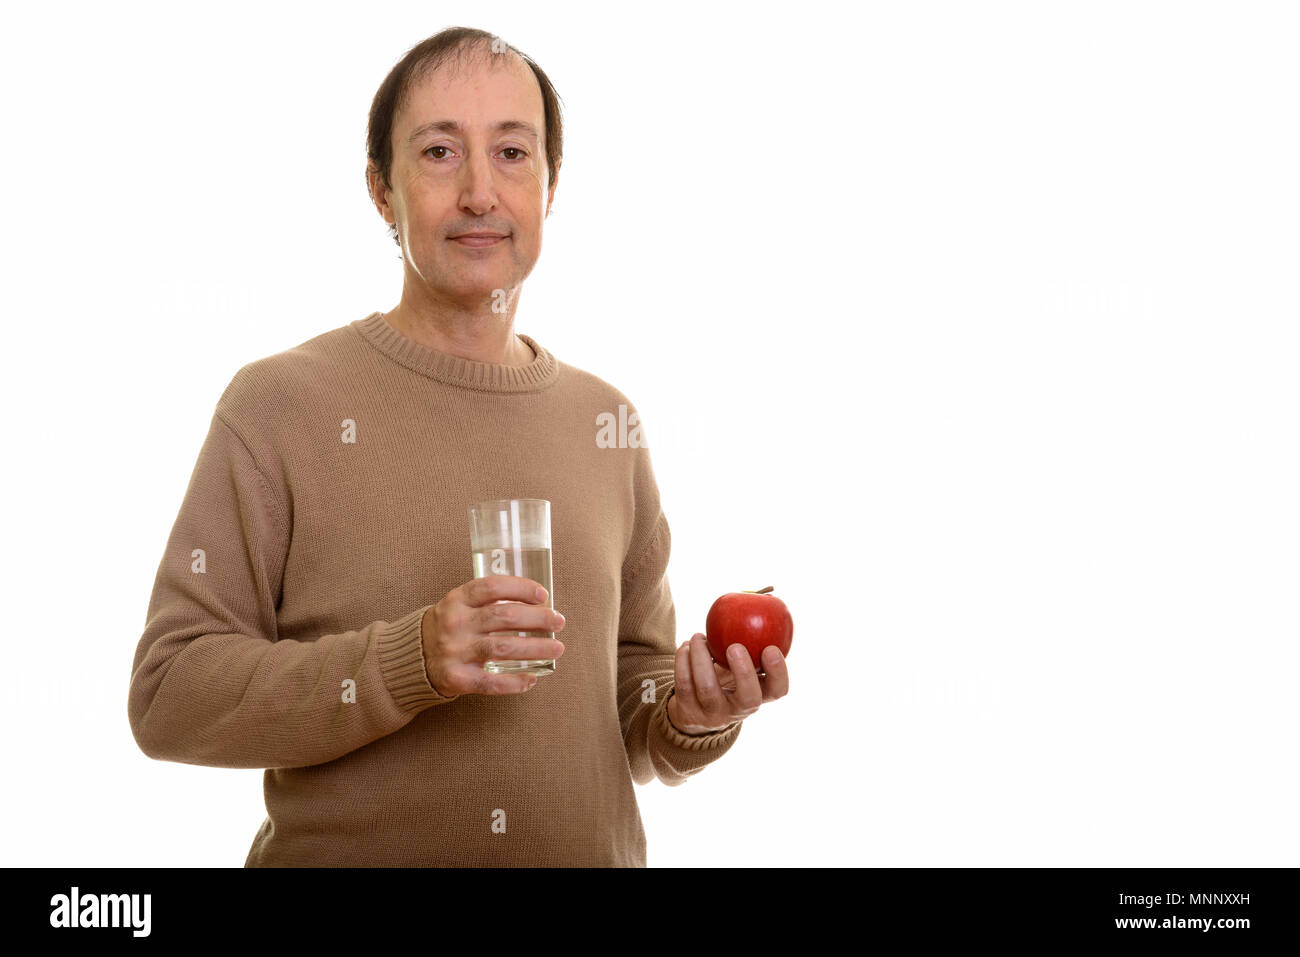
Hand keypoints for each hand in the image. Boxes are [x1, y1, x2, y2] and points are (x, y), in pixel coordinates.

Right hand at [420, 575, 565, 696]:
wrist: (411, 660)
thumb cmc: (448, 628)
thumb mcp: (458, 606)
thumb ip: (487, 602)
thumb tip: (536, 604)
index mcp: (456, 600)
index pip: (492, 587)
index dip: (521, 588)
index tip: (543, 594)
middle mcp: (455, 624)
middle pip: (504, 617)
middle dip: (538, 618)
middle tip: (558, 621)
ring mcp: (455, 652)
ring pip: (503, 648)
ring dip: (535, 648)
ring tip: (556, 648)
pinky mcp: (456, 678)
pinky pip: (491, 682)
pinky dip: (515, 682)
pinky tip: (533, 679)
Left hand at [666, 633, 788, 734]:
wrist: (694, 709)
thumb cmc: (725, 675)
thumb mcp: (741, 664)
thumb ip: (752, 640)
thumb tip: (761, 597)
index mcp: (759, 695)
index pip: (778, 690)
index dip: (777, 672)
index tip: (770, 648)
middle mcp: (739, 710)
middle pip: (748, 699)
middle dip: (743, 671)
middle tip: (734, 646)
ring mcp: (714, 715)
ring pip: (707, 689)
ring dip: (701, 657)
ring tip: (698, 638)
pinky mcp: (689, 712)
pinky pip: (684, 684)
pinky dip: (683, 661)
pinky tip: (685, 647)